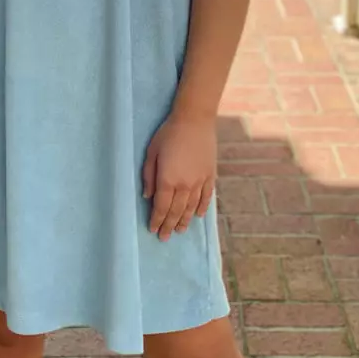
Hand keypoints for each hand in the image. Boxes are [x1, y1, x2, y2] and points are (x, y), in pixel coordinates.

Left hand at [142, 113, 216, 240]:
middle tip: (165, 237)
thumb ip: (149, 176)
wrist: (194, 120)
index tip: (154, 230)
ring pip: (191, 207)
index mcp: (168, 180)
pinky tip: (198, 215)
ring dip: (184, 220)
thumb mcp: (151, 152)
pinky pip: (206, 197)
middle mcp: (185, 185)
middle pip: (176, 211)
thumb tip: (147, 197)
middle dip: (169, 225)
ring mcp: (199, 181)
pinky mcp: (210, 175)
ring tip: (180, 231)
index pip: (161, 207)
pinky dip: (202, 208)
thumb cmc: (168, 134)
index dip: (157, 220)